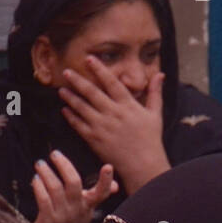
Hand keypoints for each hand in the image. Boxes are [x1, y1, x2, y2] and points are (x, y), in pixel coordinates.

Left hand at [29, 153, 117, 222]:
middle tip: (54, 154)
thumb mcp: (85, 210)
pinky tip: (35, 179)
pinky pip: (43, 199)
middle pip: (73, 182)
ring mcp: (62, 216)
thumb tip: (117, 186)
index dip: (106, 181)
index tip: (108, 166)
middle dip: (63, 165)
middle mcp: (77, 210)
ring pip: (55, 188)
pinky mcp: (47, 221)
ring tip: (40, 164)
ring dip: (46, 173)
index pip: (101, 193)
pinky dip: (38, 186)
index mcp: (88, 205)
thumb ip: (97, 196)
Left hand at [59, 59, 168, 191]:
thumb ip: (155, 92)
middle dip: (78, 81)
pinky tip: (64, 110)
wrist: (142, 164)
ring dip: (71, 98)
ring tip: (61, 89)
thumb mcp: (155, 113)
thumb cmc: (150, 139)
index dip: (99, 69)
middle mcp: (113, 113)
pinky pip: (79, 126)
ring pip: (82, 108)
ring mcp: (102, 127)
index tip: (89, 58)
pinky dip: (71, 117)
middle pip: (92, 92)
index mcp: (127, 104)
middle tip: (66, 71)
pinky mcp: (94, 140)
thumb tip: (161, 74)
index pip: (111, 82)